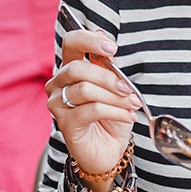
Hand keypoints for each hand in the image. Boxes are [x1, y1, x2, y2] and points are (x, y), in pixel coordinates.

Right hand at [45, 30, 140, 191]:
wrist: (109, 151)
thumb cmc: (111, 118)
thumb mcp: (115, 90)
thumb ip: (109, 70)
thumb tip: (108, 52)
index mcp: (71, 69)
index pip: (71, 43)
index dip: (89, 40)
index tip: (112, 48)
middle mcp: (58, 84)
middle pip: (78, 68)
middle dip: (109, 78)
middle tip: (129, 89)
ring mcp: (58, 103)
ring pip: (85, 90)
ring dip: (115, 97)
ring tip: (132, 105)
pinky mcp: (65, 123)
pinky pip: (92, 110)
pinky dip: (115, 111)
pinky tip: (128, 116)